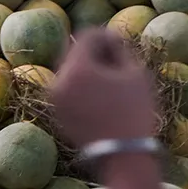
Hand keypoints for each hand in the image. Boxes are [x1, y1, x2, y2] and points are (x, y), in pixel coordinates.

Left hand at [51, 28, 157, 146]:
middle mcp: (57, 81)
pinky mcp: (55, 112)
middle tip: (115, 63)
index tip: (120, 45)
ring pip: (69, 71)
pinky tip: (99, 95)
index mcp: (76, 69)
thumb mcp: (134, 74)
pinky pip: (66, 88)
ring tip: (109, 81)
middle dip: (93, 52)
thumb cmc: (133, 111)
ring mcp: (53, 98)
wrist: (120, 153)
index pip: (86, 36)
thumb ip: (118, 50)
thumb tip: (107, 39)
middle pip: (74, 53)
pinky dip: (79, 85)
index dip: (105, 35)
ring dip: (86, 69)